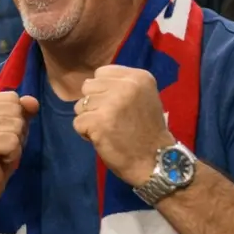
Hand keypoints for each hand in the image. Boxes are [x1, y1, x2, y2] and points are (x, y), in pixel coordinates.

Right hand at [0, 92, 39, 210]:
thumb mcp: (11, 130)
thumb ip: (22, 112)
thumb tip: (33, 101)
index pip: (12, 97)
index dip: (16, 117)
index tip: (1, 134)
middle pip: (15, 110)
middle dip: (17, 132)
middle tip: (1, 146)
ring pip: (16, 126)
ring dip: (15, 144)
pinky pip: (13, 143)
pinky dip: (12, 155)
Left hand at [73, 66, 173, 186]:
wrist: (155, 161)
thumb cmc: (147, 130)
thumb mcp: (143, 97)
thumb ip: (120, 86)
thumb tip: (91, 83)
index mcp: (138, 77)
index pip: (101, 72)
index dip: (103, 91)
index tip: (117, 107)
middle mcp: (126, 86)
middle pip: (88, 87)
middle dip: (94, 104)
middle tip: (112, 120)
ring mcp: (111, 103)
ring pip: (80, 105)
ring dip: (89, 119)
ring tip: (108, 130)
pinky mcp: (99, 122)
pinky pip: (78, 122)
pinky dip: (86, 133)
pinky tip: (104, 139)